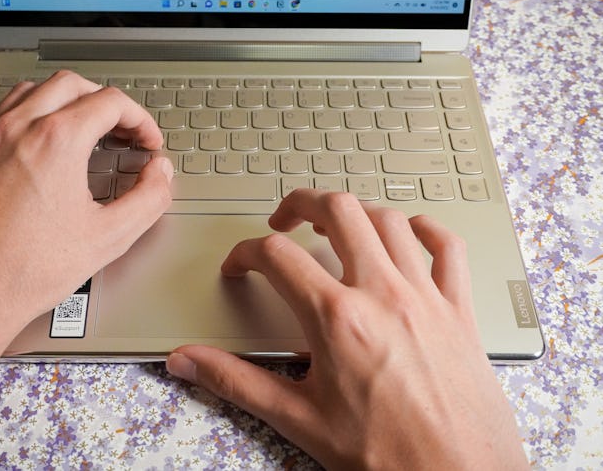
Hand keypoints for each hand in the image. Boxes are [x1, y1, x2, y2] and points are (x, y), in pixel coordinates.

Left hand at [0, 70, 172, 390]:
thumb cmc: (24, 271)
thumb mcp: (108, 238)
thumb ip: (148, 199)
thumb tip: (160, 174)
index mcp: (56, 141)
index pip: (110, 102)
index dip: (140, 119)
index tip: (146, 141)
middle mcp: (19, 127)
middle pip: (73, 84)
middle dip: (106, 102)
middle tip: (123, 130)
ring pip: (35, 89)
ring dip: (68, 100)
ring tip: (87, 129)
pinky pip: (5, 109)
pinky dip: (33, 111)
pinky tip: (44, 141)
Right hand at [167, 190, 527, 469]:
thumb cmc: (388, 456)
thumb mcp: (299, 419)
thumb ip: (236, 381)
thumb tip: (191, 362)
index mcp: (337, 319)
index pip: (276, 256)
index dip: (245, 253)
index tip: (240, 266)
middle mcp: (382, 295)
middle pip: (338, 212)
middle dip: (301, 203)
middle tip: (284, 217)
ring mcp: (425, 297)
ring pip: (389, 220)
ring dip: (356, 211)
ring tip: (335, 221)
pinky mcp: (458, 310)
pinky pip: (448, 248)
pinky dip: (427, 229)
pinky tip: (411, 231)